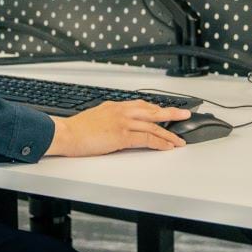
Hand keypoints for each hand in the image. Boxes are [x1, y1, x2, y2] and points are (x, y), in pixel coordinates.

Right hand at [45, 101, 190, 156]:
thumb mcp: (96, 115)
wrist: (66, 133)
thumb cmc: (77, 129)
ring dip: (169, 134)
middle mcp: (122, 111)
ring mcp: (123, 123)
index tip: (165, 111)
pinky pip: (147, 139)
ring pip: (153, 126)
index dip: (156, 109)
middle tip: (185, 114)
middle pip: (153, 111)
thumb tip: (116, 121)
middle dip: (171, 113)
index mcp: (115, 106)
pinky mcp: (122, 136)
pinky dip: (160, 143)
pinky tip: (167, 146)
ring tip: (180, 140)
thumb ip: (109, 116)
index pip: (142, 105)